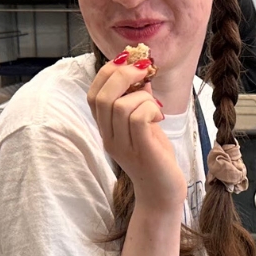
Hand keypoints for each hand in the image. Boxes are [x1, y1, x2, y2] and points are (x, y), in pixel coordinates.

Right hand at [87, 55, 182, 208]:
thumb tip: (142, 73)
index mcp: (106, 128)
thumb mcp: (145, 124)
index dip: (108, 72)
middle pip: (103, 96)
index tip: (129, 62)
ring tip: (155, 107)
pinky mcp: (140, 150)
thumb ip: (140, 99)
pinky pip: (137, 117)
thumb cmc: (156, 157)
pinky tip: (159, 118)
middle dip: (124, 74)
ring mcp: (122, 145)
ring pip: (121, 105)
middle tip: (145, 71)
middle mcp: (108, 137)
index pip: (93, 94)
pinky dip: (150, 108)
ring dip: (142, 96)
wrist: (162, 194)